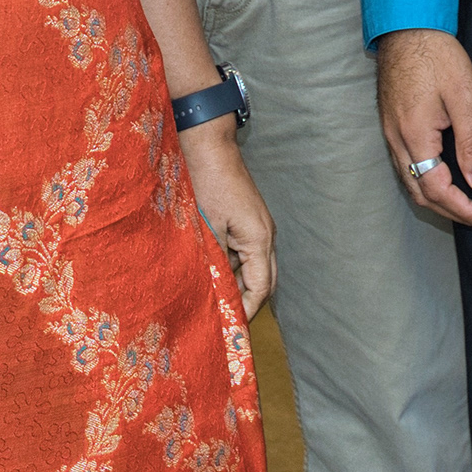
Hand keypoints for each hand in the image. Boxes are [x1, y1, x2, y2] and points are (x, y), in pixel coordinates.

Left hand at [180, 123, 277, 317]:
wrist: (207, 145)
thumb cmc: (206, 183)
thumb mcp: (207, 230)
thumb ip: (215, 264)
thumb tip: (215, 294)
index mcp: (259, 239)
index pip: (260, 288)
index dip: (245, 310)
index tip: (229, 327)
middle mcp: (265, 234)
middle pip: (264, 280)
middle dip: (247, 300)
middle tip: (225, 318)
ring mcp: (258, 225)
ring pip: (254, 265)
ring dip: (237, 281)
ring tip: (214, 296)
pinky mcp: (248, 218)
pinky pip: (245, 250)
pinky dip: (231, 264)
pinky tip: (211, 268)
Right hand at [376, 28, 471, 227]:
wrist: (406, 26)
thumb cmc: (438, 57)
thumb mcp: (464, 99)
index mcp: (415, 137)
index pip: (437, 190)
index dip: (463, 209)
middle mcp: (397, 140)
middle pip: (420, 193)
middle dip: (450, 211)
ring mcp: (389, 133)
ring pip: (410, 181)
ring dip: (436, 198)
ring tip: (464, 204)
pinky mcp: (390, 124)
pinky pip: (405, 165)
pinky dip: (425, 181)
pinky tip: (443, 177)